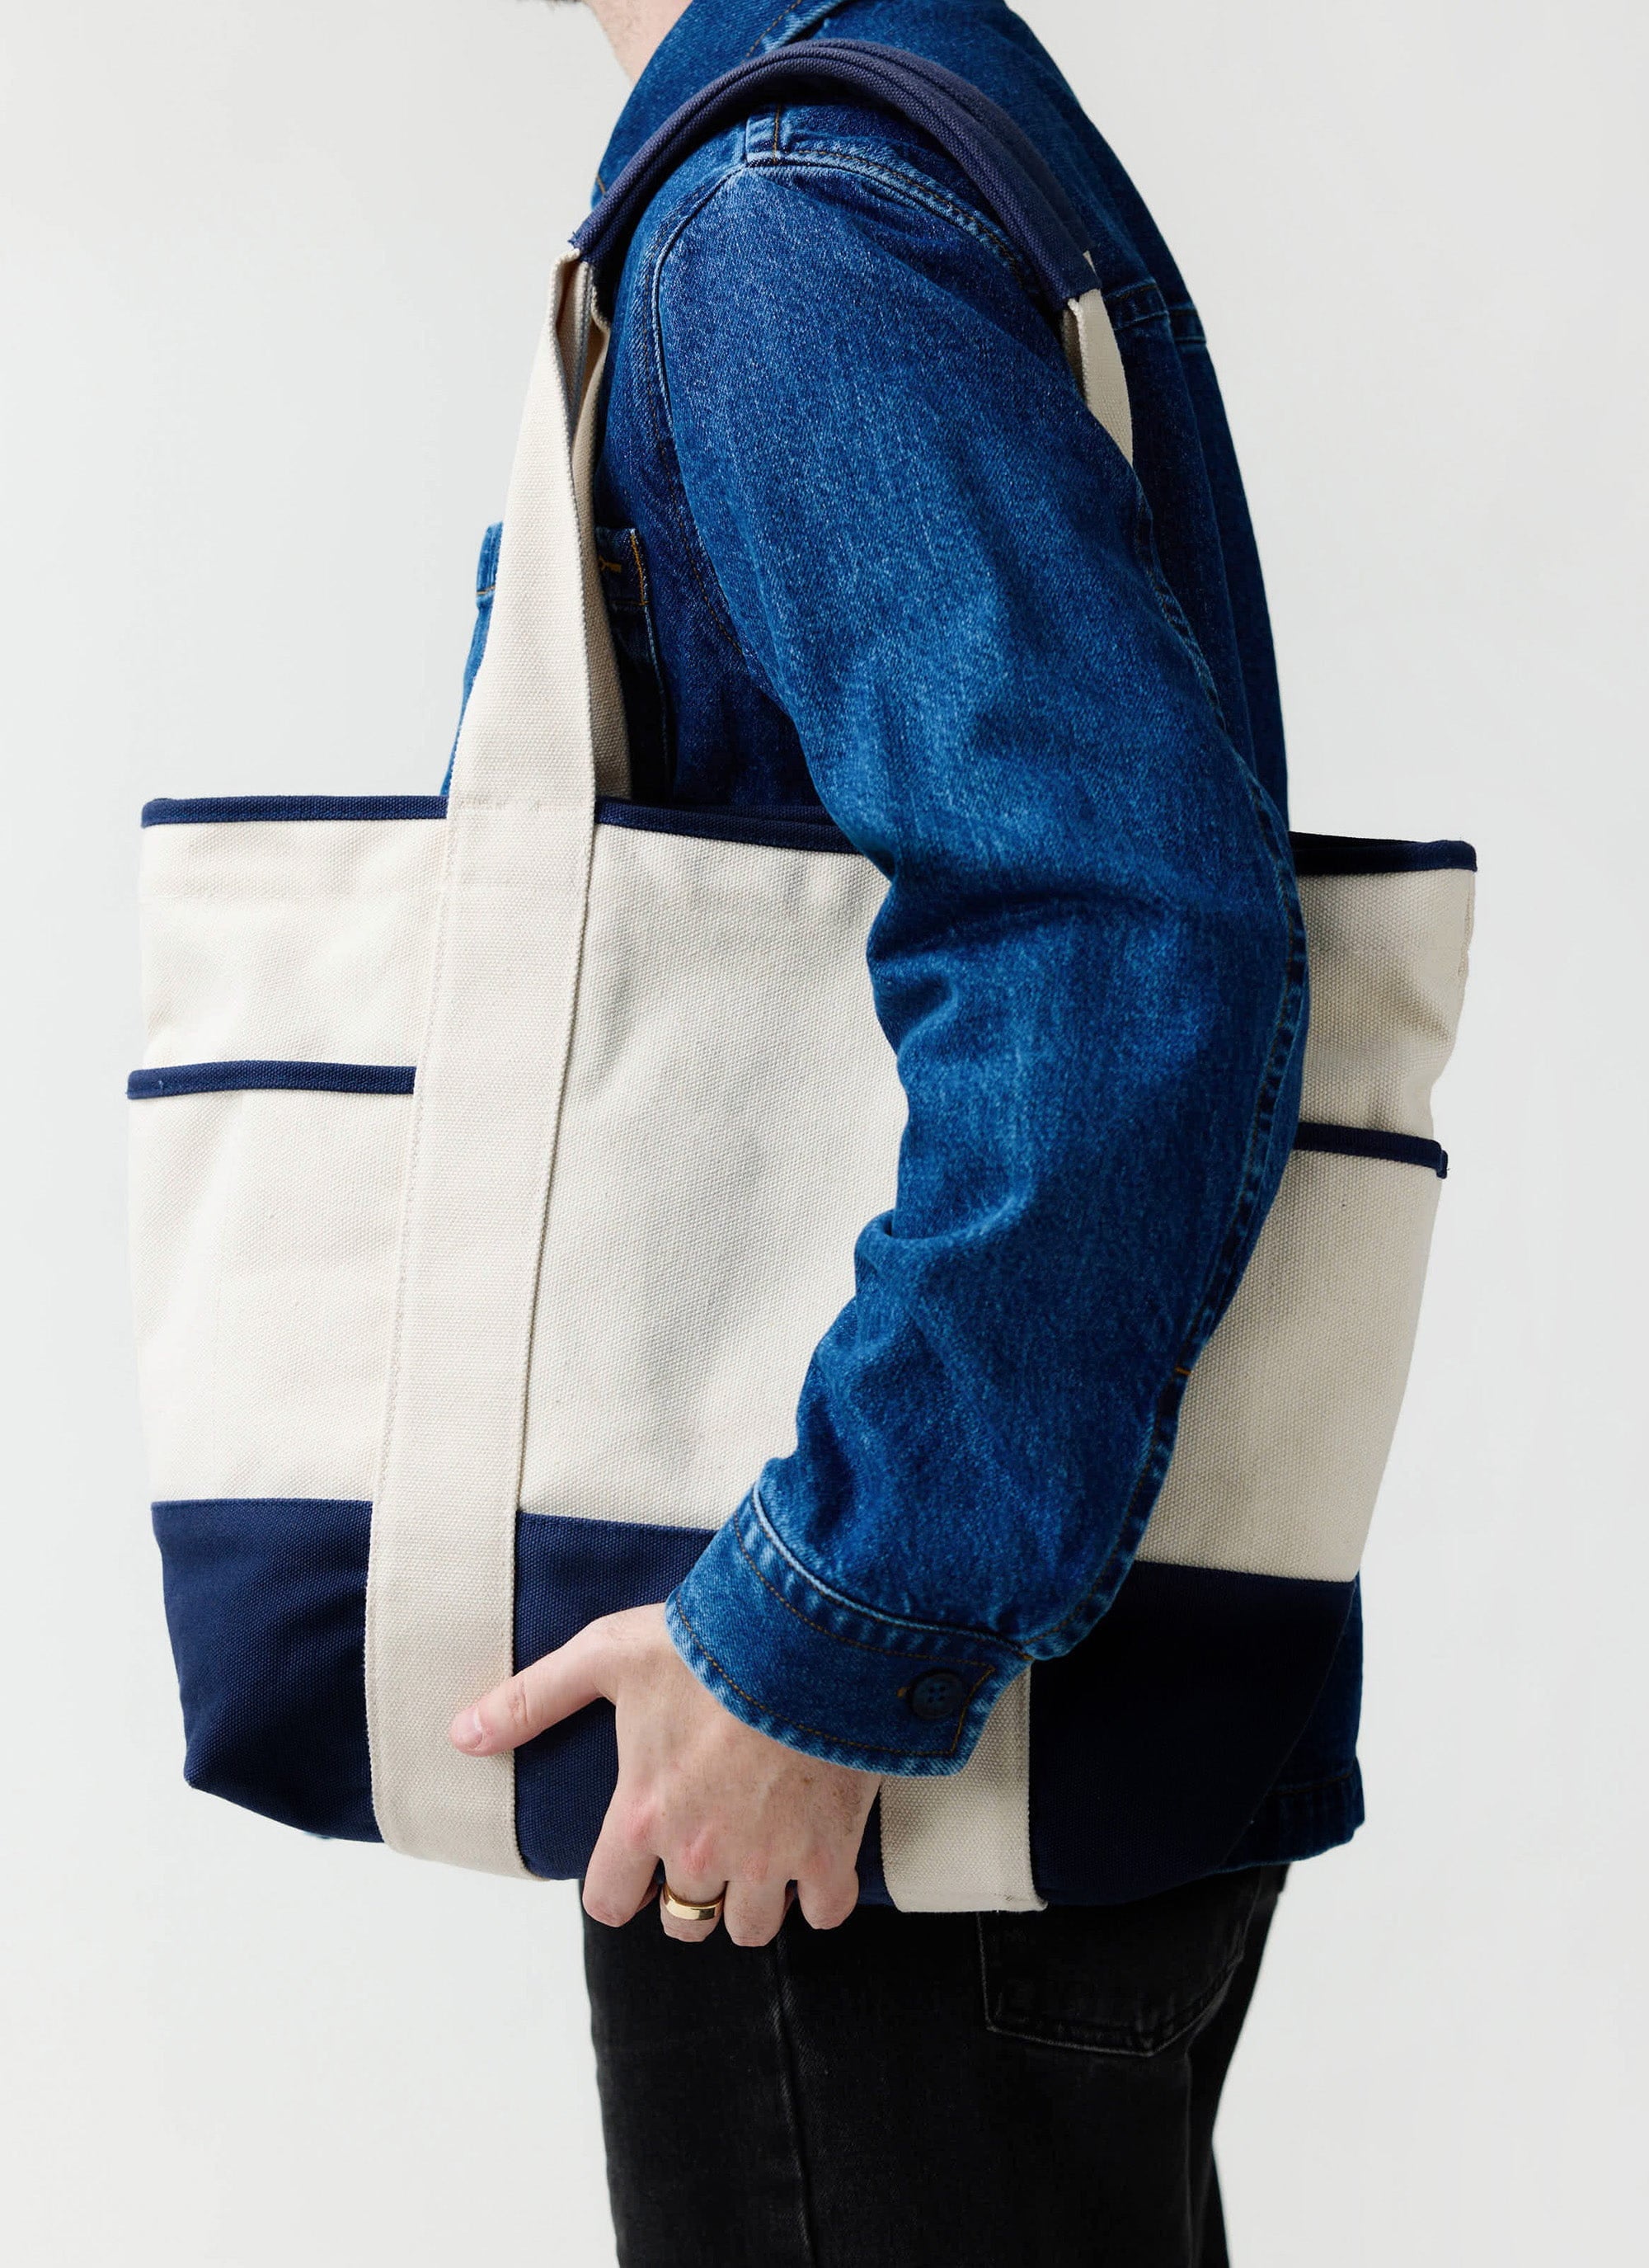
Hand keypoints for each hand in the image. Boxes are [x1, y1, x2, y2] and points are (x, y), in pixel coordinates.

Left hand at [450, 1603, 875, 1944]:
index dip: (619, 1888)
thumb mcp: (606, 1657)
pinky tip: (816, 1852)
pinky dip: (821, 1892)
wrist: (809, 1630)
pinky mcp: (832, 1850)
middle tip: (704, 1844)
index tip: (635, 1864)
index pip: (608, 1902)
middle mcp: (701, 1851)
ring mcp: (771, 1859)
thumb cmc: (707, 1641)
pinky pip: (827, 1910)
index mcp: (642, 1816)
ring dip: (753, 1898)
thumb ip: (532, 1699)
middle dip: (689, 1892)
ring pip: (751, 1926)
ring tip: (759, 1851)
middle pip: (685, 1920)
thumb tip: (462, 1735)